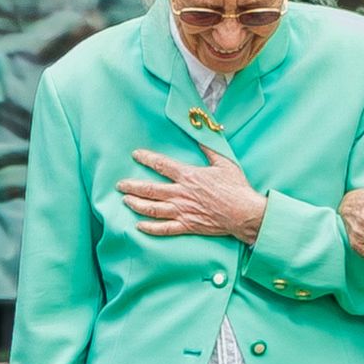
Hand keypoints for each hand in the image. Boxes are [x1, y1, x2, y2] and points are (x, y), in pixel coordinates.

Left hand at [118, 143, 267, 244]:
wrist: (244, 213)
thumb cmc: (236, 188)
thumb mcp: (224, 163)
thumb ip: (208, 149)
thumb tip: (200, 134)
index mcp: (188, 176)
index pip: (161, 165)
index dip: (146, 158)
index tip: (136, 155)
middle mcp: (181, 193)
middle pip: (150, 189)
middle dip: (132, 186)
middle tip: (120, 184)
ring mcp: (182, 211)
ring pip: (152, 209)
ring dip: (136, 205)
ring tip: (126, 200)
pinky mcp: (187, 225)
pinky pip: (164, 228)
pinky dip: (150, 228)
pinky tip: (139, 226)